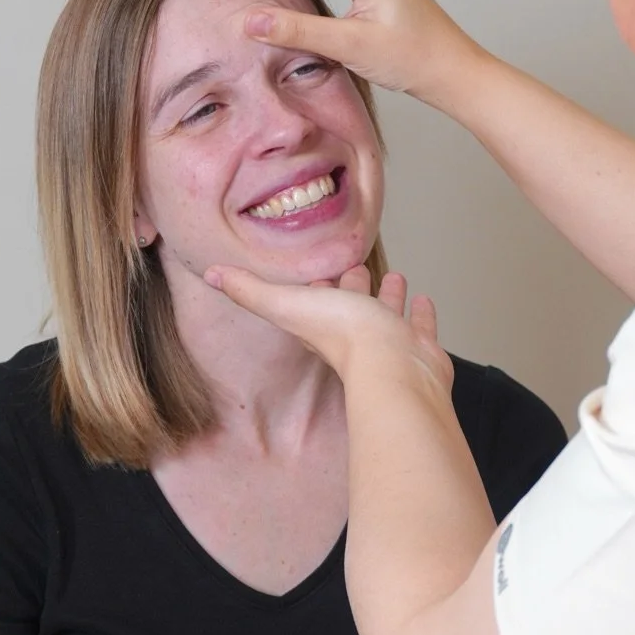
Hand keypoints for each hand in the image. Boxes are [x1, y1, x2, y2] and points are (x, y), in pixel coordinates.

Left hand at [204, 263, 452, 392]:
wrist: (394, 366)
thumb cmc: (345, 337)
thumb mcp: (287, 303)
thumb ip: (250, 290)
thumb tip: (211, 274)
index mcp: (323, 324)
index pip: (315, 301)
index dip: (316, 286)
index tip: (317, 271)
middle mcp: (355, 336)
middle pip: (352, 307)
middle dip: (353, 288)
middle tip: (358, 268)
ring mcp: (389, 345)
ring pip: (387, 316)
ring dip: (388, 297)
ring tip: (395, 278)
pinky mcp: (418, 350)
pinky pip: (419, 329)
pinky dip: (421, 314)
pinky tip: (424, 299)